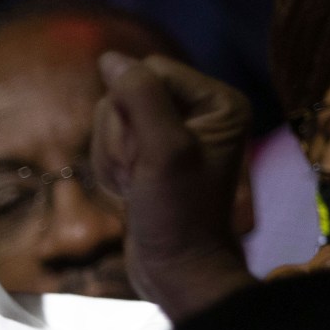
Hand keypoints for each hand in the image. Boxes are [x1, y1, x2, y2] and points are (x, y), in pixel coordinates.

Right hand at [91, 51, 253, 319]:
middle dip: (122, 137)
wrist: (178, 271)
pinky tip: (132, 192)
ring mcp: (175, 134)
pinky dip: (112, 169)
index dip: (133, 109)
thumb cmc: (179, 215)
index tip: (147, 155)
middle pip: (127, 93)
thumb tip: (111, 58)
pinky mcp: (153, 155)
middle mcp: (200, 112)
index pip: (150, 70)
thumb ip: (140, 96)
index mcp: (219, 102)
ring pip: (113, 118)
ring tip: (137, 186)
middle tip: (142, 175)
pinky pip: (111, 141)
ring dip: (114, 156)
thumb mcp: (163, 150)